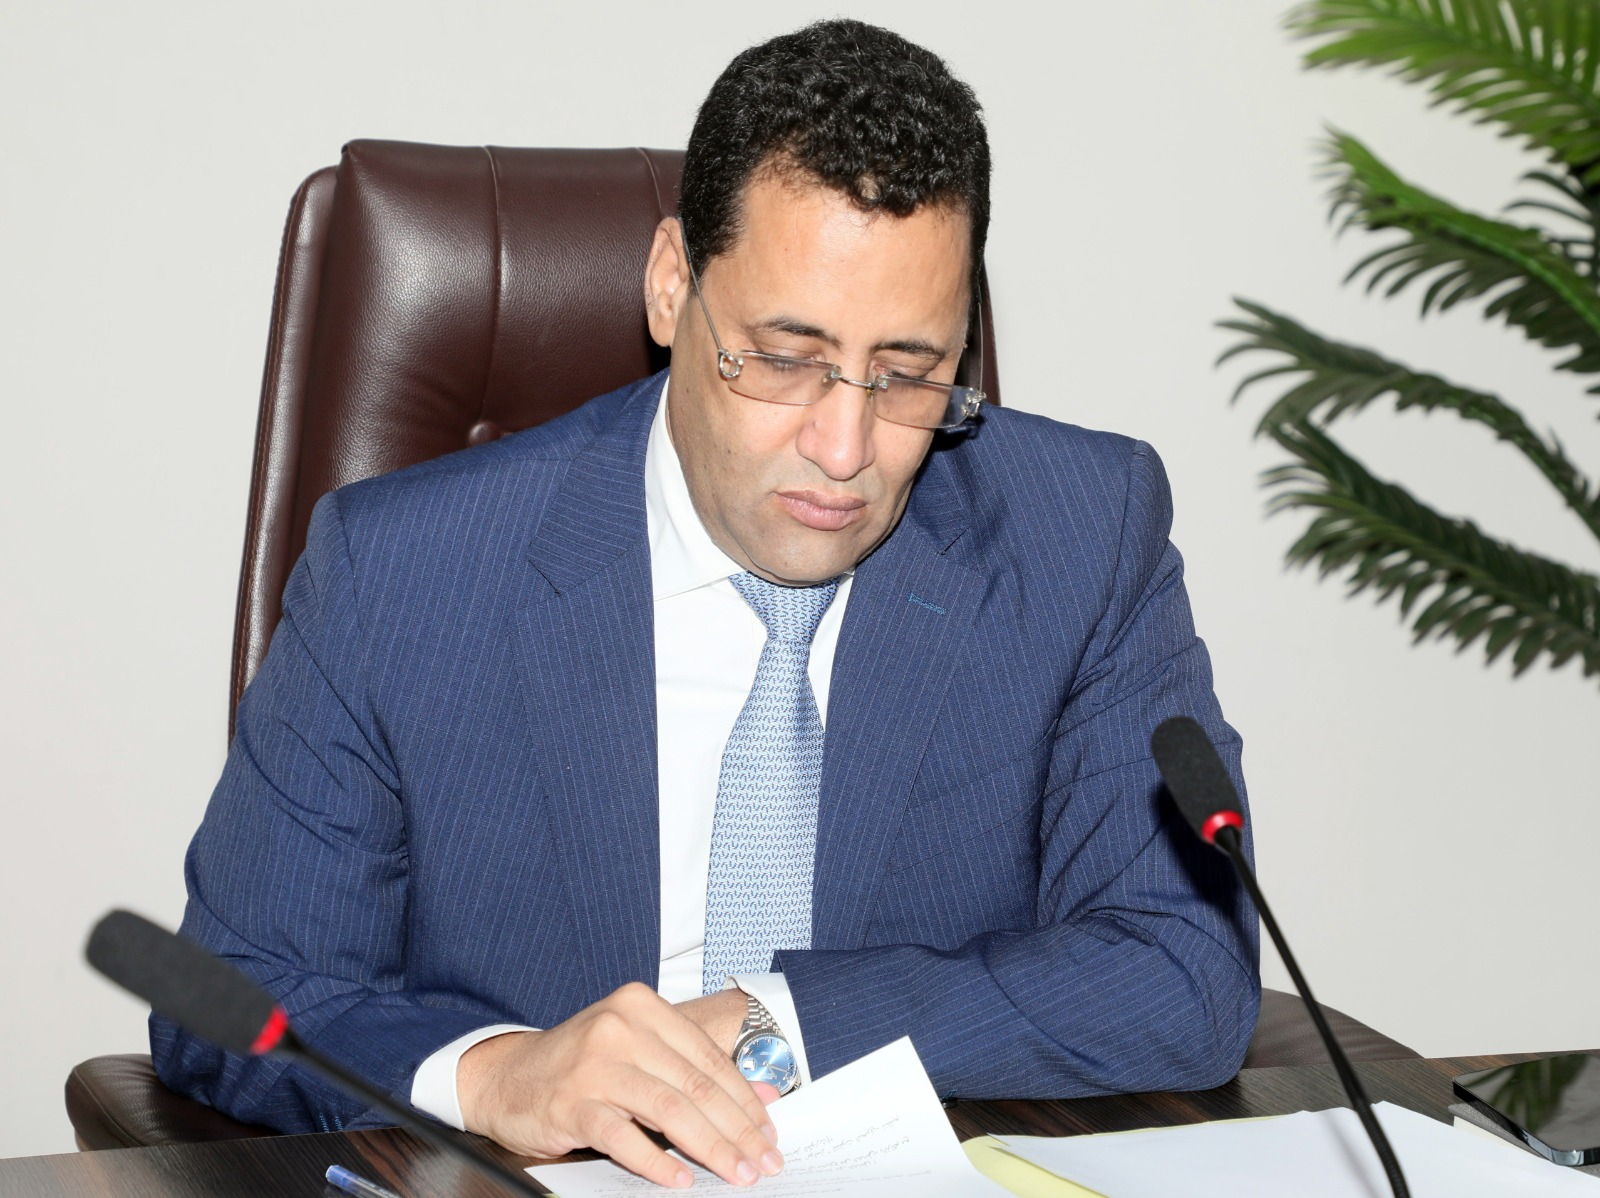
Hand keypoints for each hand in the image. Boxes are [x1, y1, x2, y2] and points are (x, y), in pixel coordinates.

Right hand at [457, 982, 781, 1188]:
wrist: (506, 1076)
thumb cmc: (581, 1064)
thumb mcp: (638, 1050)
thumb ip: (695, 1067)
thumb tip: (763, 1097)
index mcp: (641, 1007)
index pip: (709, 1058)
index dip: (745, 1100)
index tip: (769, 1134)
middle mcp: (619, 1027)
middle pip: (695, 1085)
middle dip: (737, 1130)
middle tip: (763, 1162)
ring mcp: (594, 1065)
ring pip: (669, 1110)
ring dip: (710, 1148)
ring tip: (735, 1174)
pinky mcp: (572, 1103)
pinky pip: (624, 1137)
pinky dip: (657, 1161)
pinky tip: (679, 1180)